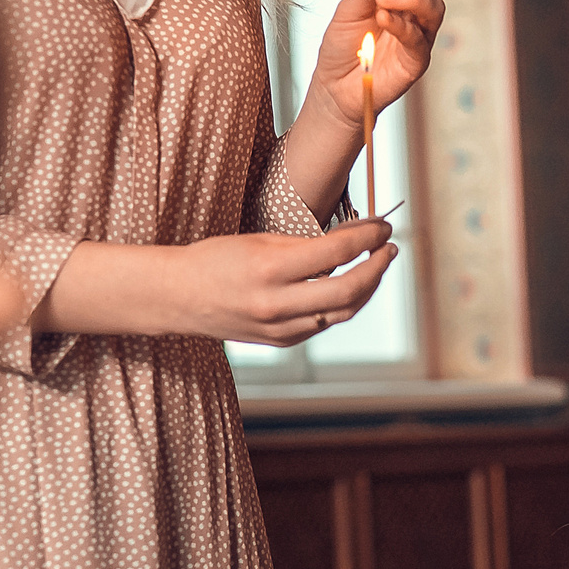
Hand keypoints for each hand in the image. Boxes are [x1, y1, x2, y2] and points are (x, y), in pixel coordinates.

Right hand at [167, 222, 395, 345]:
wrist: (179, 297)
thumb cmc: (217, 260)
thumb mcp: (260, 241)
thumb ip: (307, 245)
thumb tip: (353, 238)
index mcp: (270, 269)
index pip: (337, 253)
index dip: (368, 237)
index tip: (382, 226)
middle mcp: (277, 304)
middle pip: (350, 290)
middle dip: (377, 267)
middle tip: (389, 248)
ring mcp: (280, 329)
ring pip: (343, 312)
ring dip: (367, 288)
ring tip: (377, 265)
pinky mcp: (281, 342)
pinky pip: (324, 323)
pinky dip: (342, 304)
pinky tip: (349, 286)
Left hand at [303, 0, 446, 131]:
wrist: (334, 87)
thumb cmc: (342, 47)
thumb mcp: (349, 9)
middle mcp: (416, 10)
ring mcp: (421, 35)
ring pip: (435, 6)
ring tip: (381, 0)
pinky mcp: (417, 60)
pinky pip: (419, 38)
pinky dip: (402, 24)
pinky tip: (383, 18)